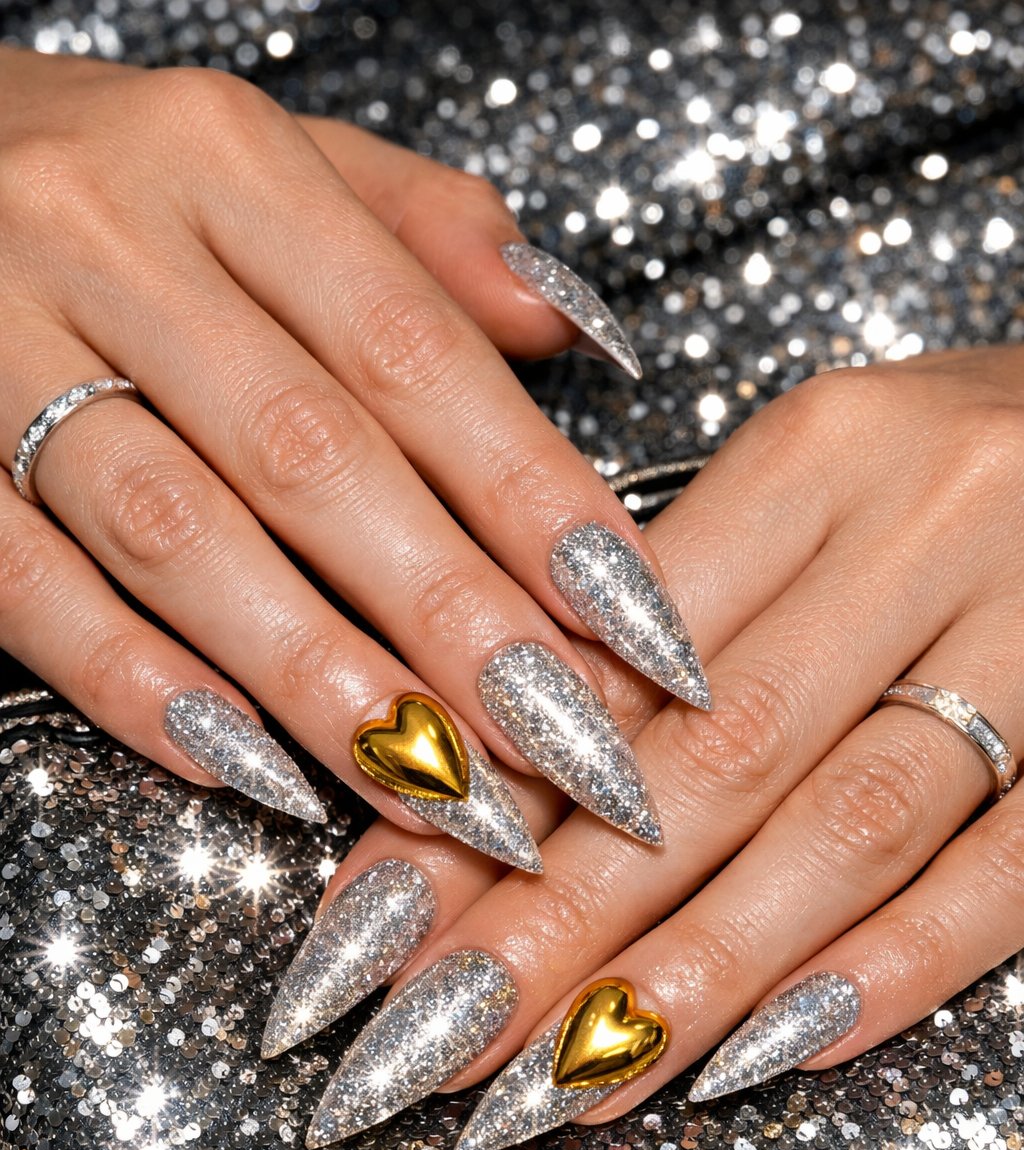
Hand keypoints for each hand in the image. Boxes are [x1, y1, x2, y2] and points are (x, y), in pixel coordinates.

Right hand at [0, 49, 705, 867]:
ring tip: (435, 786)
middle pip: (314, 459)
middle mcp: (109, 241)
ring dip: (318, 676)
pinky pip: (23, 582)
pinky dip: (132, 681)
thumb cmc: (110, 174)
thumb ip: (420, 235)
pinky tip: (242, 765)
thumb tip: (570, 326)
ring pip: (177, 536)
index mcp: (226, 162)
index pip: (418, 355)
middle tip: (566, 746)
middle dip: (453, 620)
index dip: (536, 501)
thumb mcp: (268, 157)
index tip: (635, 627)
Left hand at [281, 346, 1023, 1149]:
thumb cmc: (954, 476)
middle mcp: (932, 528)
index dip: (488, 804)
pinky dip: (893, 969)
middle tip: (432, 1044)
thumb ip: (670, 614)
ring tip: (567, 1084)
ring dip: (695, 972)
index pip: (615, 656)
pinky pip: (1011, 874)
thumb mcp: (810, 486)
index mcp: (821, 453)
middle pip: (712, 758)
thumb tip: (492, 784)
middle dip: (555, 922)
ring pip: (850, 828)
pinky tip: (773, 1054)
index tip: (374, 928)